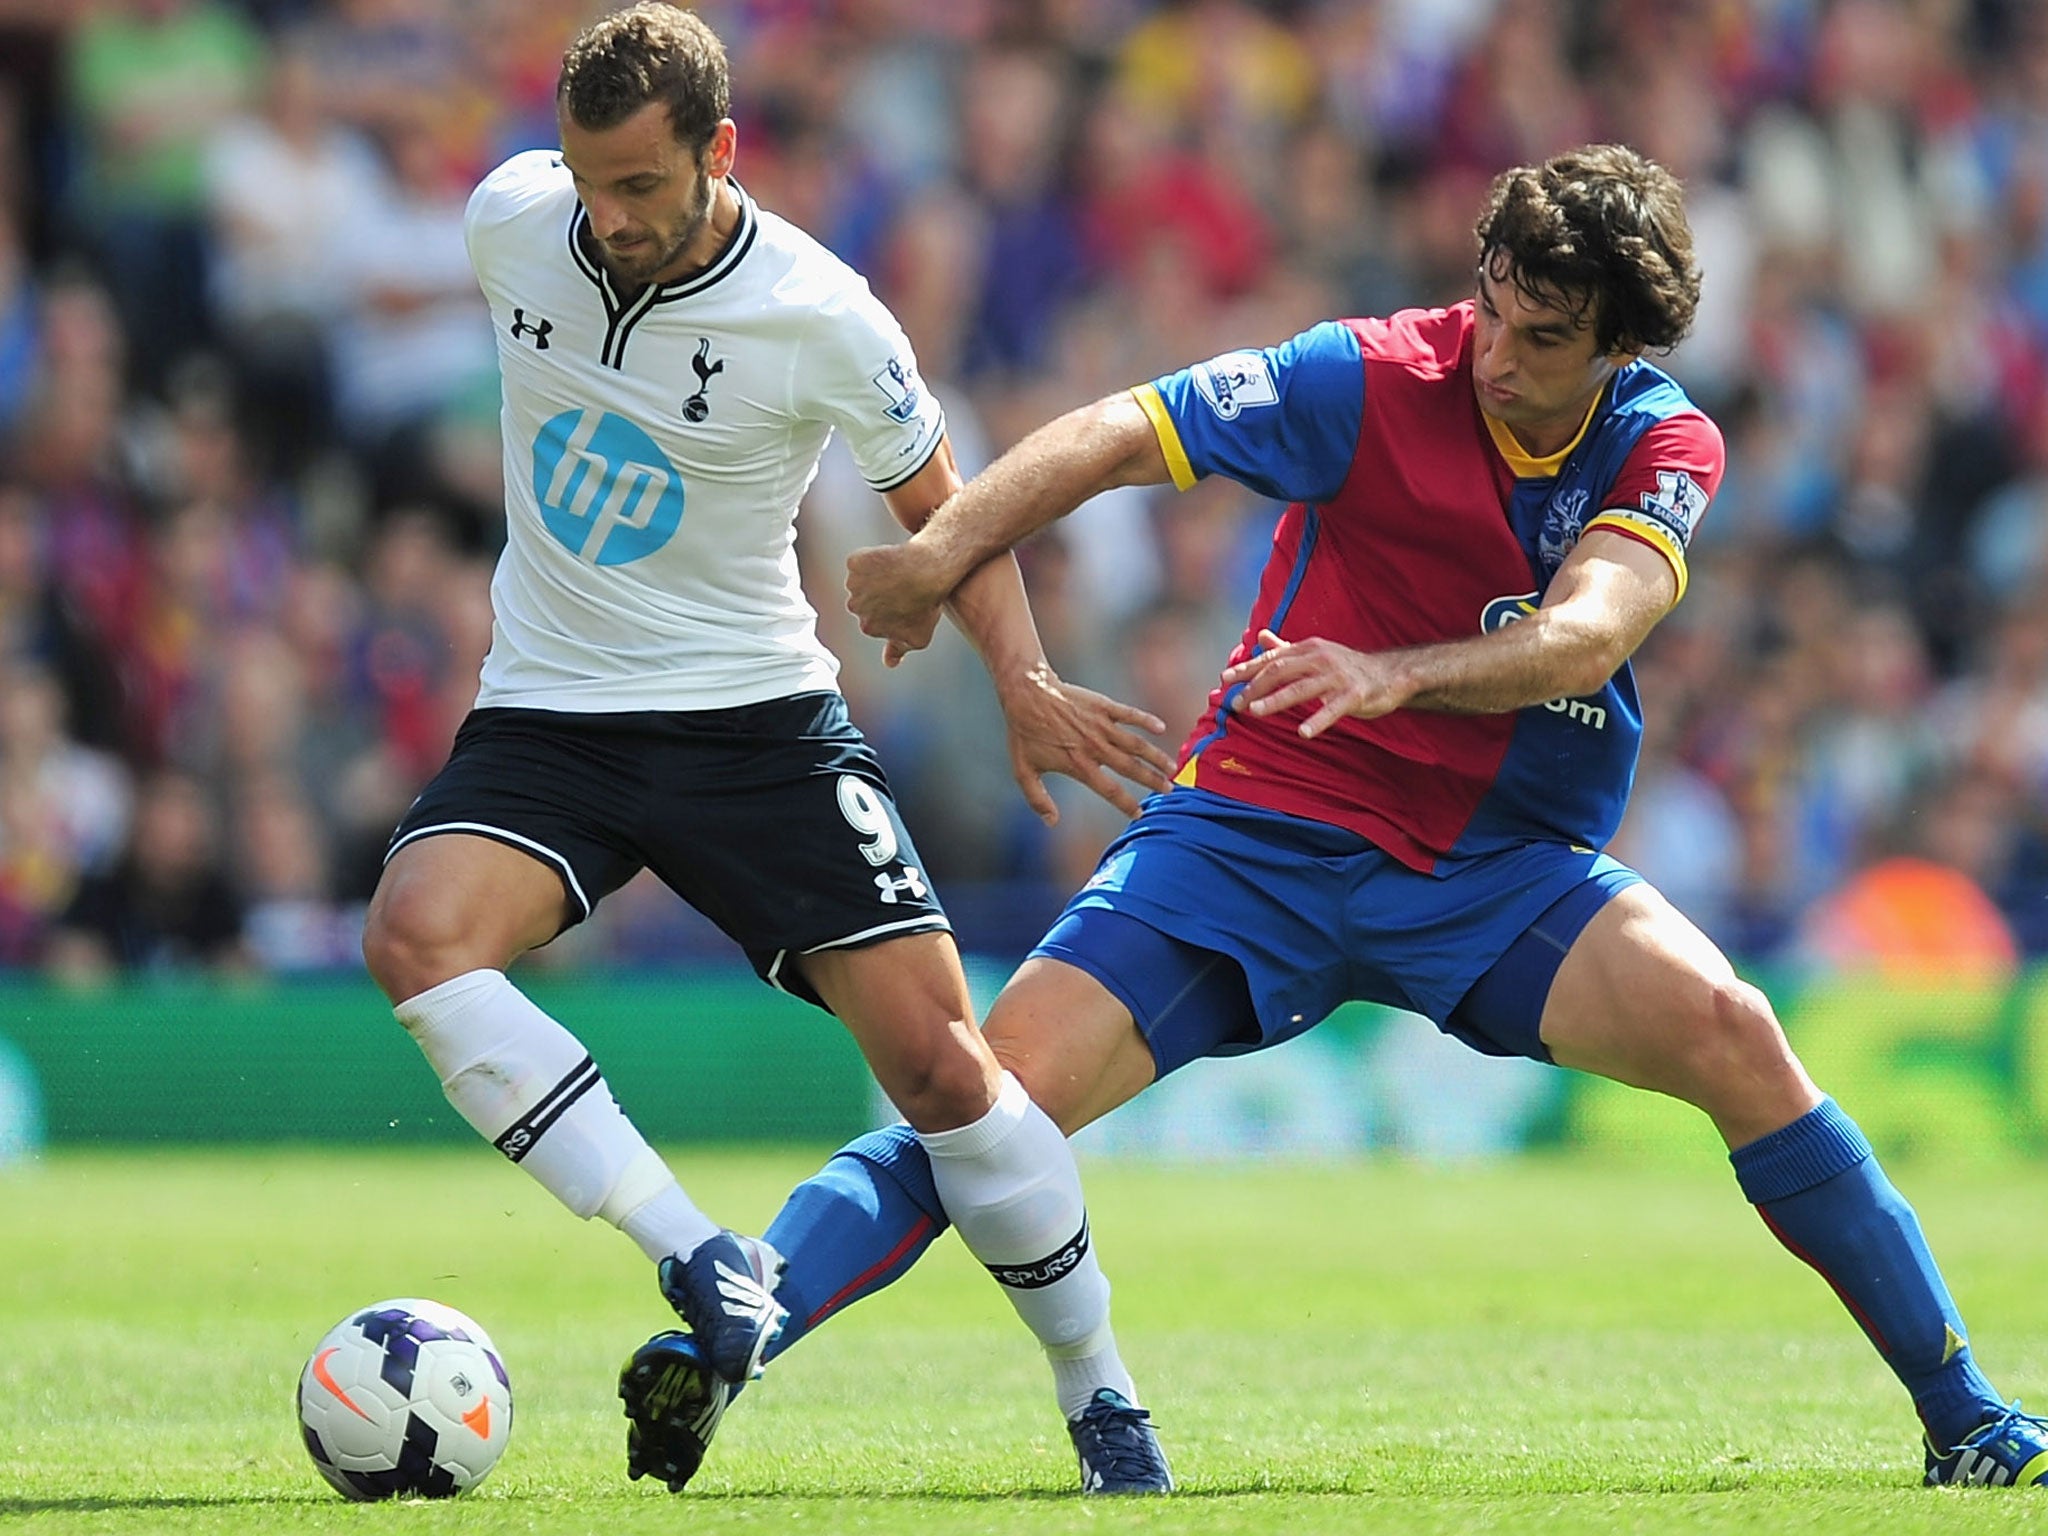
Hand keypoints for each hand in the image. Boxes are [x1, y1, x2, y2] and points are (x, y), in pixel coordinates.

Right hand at [846, 542, 950, 667]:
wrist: (925, 572)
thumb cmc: (925, 605)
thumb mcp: (917, 637)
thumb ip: (898, 650)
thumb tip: (890, 663)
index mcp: (868, 627)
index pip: (872, 618)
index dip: (888, 609)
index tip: (903, 602)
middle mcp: (855, 607)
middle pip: (863, 599)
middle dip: (878, 594)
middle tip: (901, 587)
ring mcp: (853, 584)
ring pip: (861, 580)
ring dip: (874, 576)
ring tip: (897, 574)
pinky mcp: (855, 563)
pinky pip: (860, 560)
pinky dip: (871, 559)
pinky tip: (889, 560)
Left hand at [999, 664, 1176, 824]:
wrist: (1027, 693)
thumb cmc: (1024, 733)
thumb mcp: (1023, 770)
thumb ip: (1038, 800)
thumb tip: (1051, 822)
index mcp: (1079, 765)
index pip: (1110, 790)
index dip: (1126, 804)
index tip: (1139, 813)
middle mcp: (1095, 747)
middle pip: (1131, 768)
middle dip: (1153, 781)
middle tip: (1169, 790)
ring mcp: (1101, 725)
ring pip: (1136, 744)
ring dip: (1156, 757)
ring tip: (1172, 768)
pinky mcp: (1103, 706)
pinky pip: (1130, 714)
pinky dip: (1146, 721)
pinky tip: (1161, 728)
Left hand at [1221, 628, 1408, 738]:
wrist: (1389, 674)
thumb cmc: (1346, 666)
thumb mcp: (1315, 653)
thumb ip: (1286, 648)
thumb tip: (1260, 636)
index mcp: (1308, 649)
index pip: (1272, 658)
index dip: (1247, 668)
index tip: (1225, 679)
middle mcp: (1320, 658)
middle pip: (1281, 671)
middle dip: (1256, 687)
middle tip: (1235, 704)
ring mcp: (1338, 676)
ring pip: (1301, 688)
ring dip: (1276, 701)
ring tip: (1255, 712)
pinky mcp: (1354, 695)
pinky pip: (1333, 709)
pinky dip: (1317, 720)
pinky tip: (1302, 733)